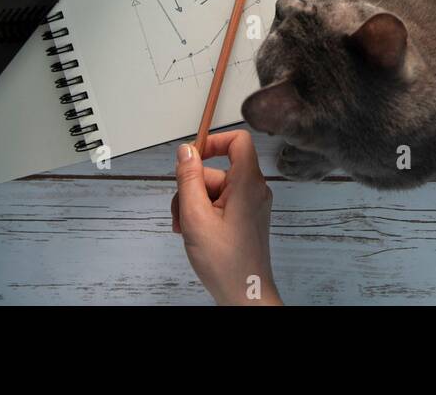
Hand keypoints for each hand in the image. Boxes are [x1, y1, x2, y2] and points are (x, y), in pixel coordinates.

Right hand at [170, 130, 280, 304]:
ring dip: (193, 206)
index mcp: (247, 183)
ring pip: (214, 190)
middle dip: (192, 189)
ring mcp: (250, 204)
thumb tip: (185, 151)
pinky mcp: (245, 218)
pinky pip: (220, 205)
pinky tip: (195, 233)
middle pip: (216, 171)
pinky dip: (204, 215)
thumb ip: (188, 180)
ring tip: (186, 229)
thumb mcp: (195, 216)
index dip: (213, 142)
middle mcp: (253, 190)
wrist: (245, 294)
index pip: (238, 141)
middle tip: (181, 214)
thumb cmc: (226, 262)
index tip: (191, 157)